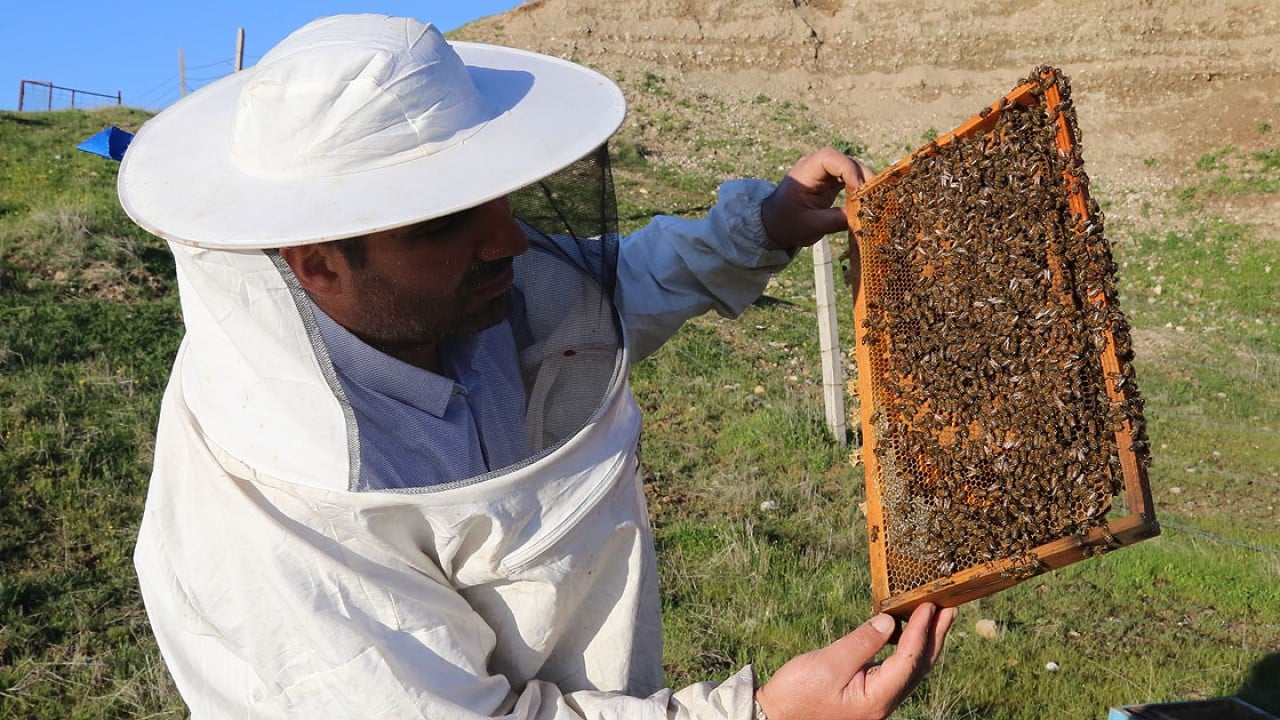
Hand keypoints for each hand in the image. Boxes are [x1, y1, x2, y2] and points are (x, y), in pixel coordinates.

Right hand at [754, 602, 954, 719]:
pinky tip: (903, 634)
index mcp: (877, 697)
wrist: (777, 717)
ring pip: (910, 669)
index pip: (909, 660)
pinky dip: (906, 649)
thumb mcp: (829, 663)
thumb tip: (889, 622)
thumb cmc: (798, 693)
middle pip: (919, 666)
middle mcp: (883, 701)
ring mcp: (877, 699)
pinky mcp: (868, 694)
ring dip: (924, 642)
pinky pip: (896, 670)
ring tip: (934, 617)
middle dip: (934, 636)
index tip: (930, 606)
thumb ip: (862, 642)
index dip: (921, 631)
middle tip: (949, 609)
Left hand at [760, 147, 874, 248]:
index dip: (848, 169)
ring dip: (865, 183)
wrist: (774, 224)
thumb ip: (835, 220)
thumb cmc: (787, 223)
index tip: (859, 188)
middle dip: (863, 177)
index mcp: (805, 171)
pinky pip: (851, 179)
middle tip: (876, 196)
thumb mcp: (810, 226)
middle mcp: (817, 166)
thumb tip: (862, 218)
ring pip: (853, 169)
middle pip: (846, 161)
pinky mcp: (832, 181)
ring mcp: (826, 173)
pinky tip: (867, 202)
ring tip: (874, 201)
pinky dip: (861, 189)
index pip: (830, 158)